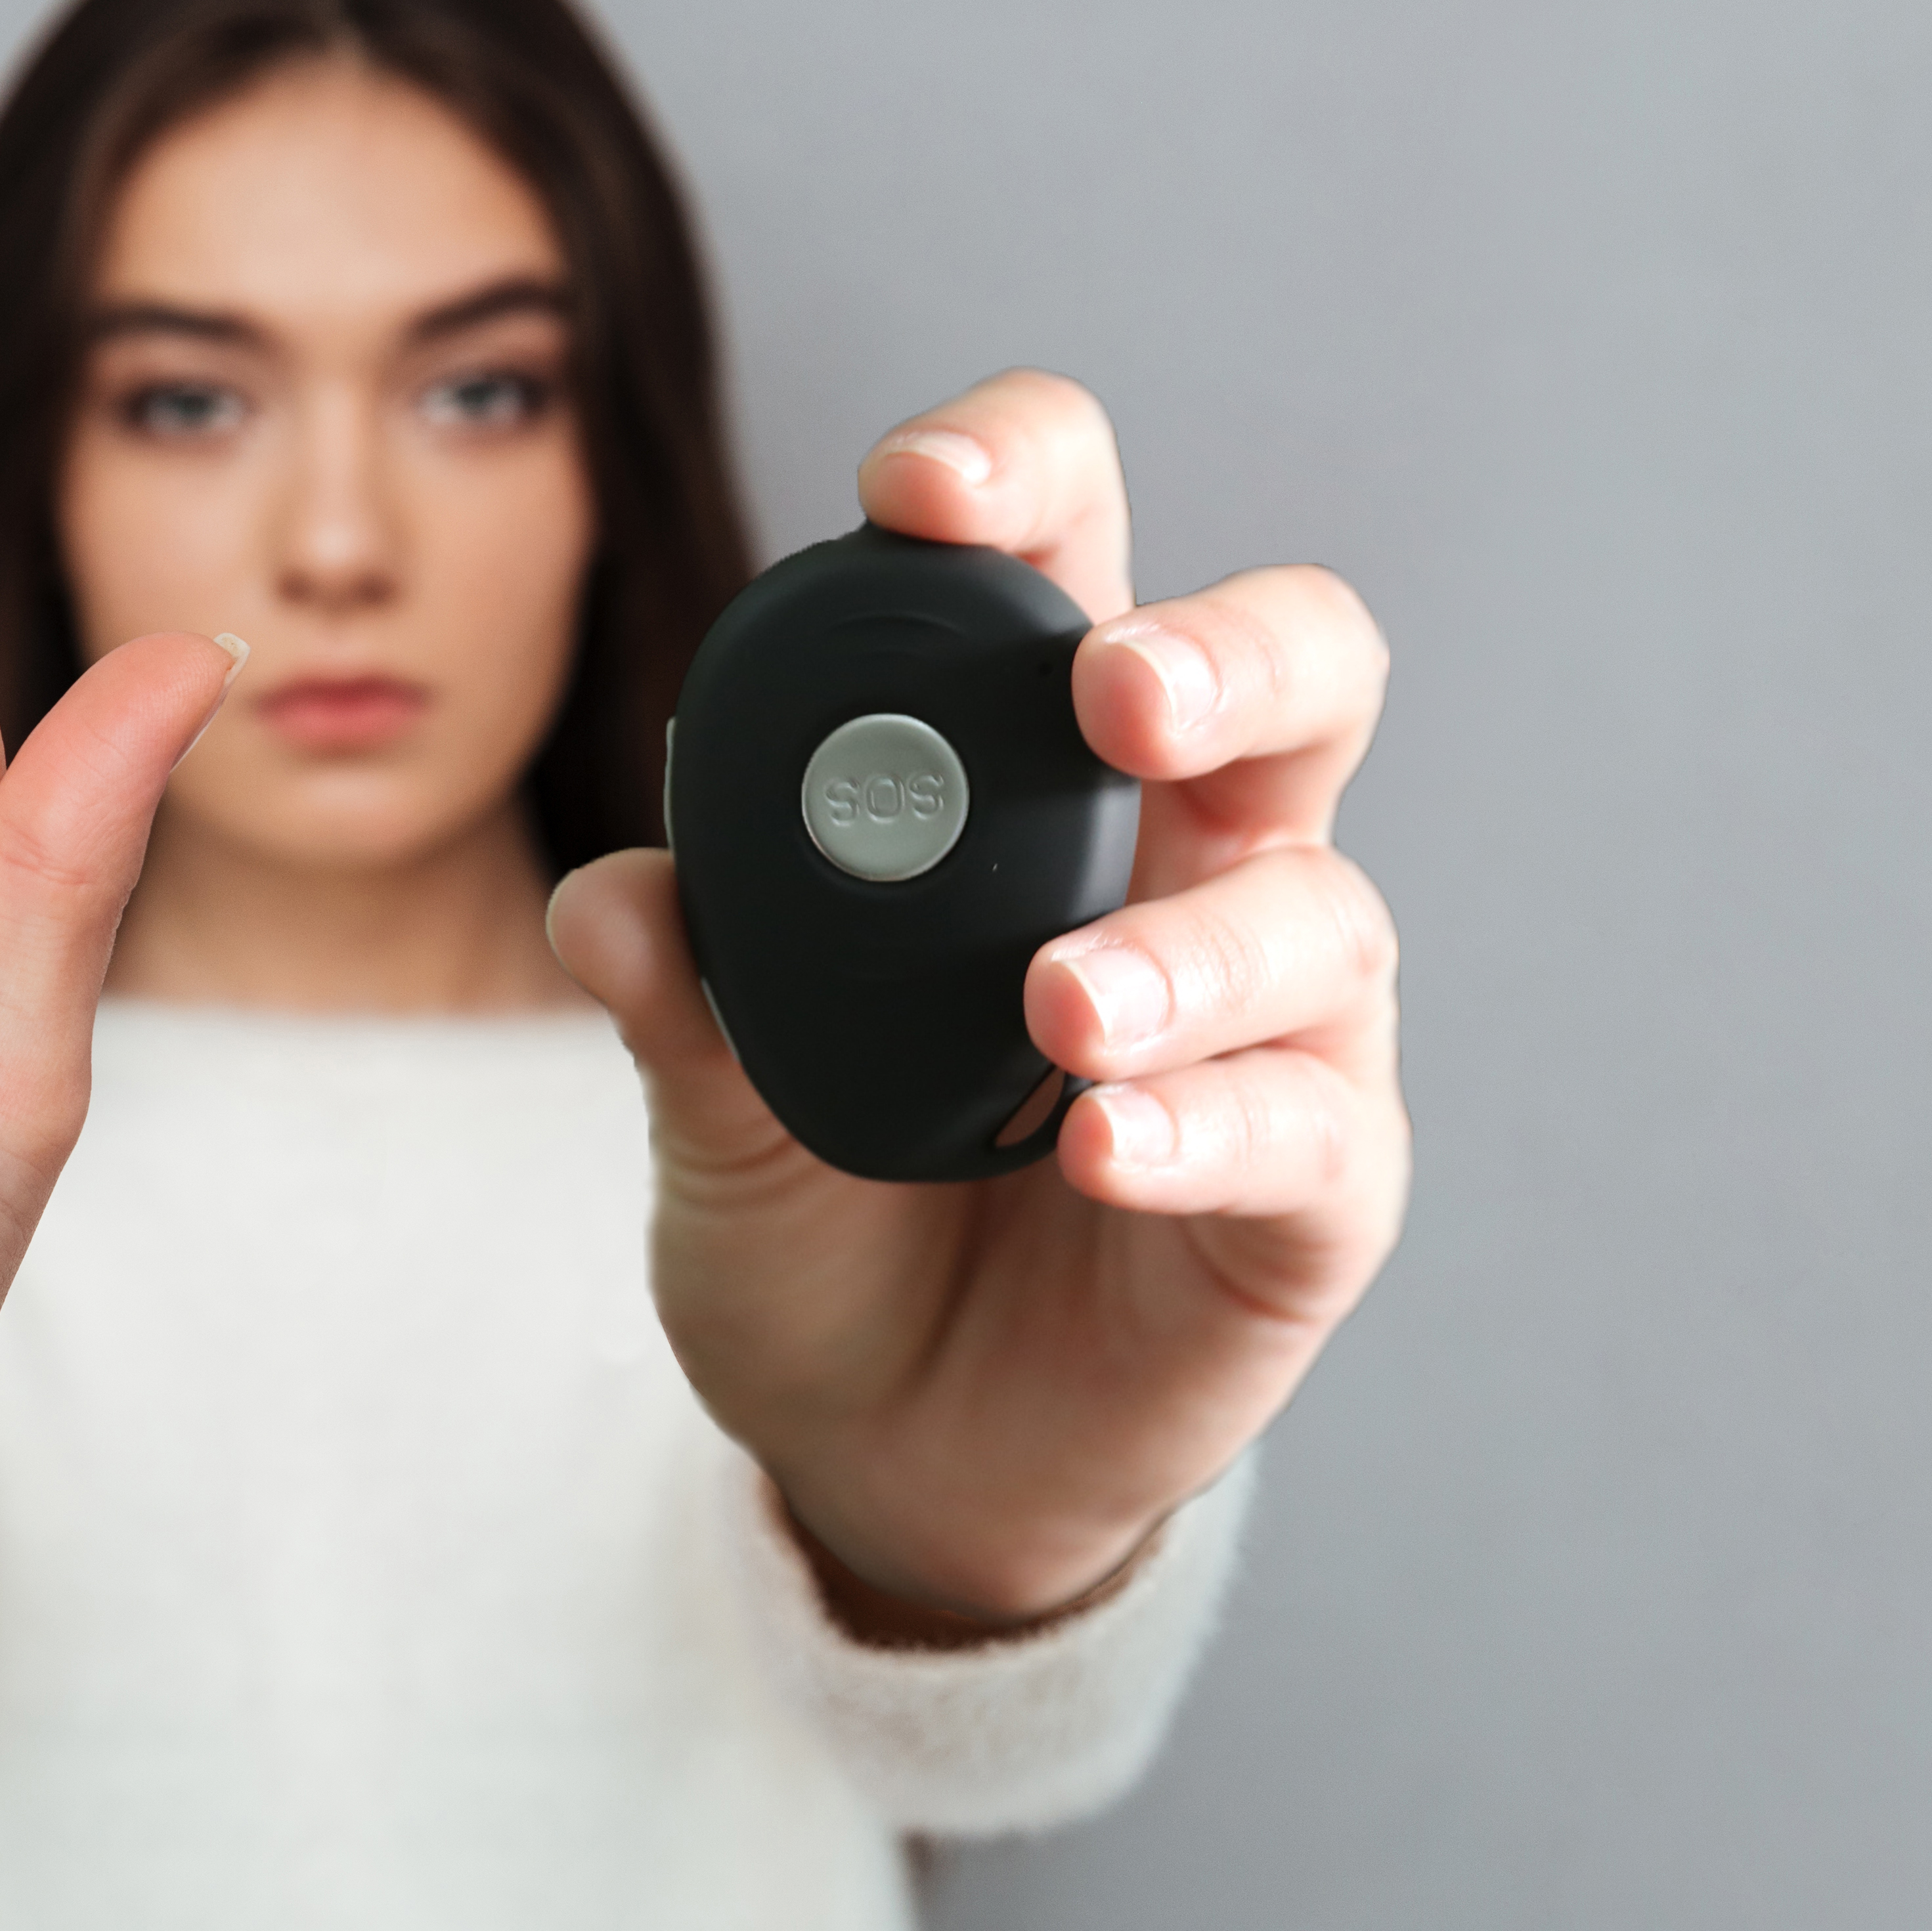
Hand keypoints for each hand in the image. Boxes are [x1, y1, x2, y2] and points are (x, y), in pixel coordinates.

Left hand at [548, 370, 1406, 1629]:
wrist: (884, 1451)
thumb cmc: (820, 1221)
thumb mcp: (712, 1111)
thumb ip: (684, 998)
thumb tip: (612, 901)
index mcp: (1032, 780)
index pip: (1065, 562)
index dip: (1023, 479)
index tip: (922, 492)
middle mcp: (1186, 859)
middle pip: (1297, 672)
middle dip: (1222, 652)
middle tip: (1114, 692)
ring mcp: (1274, 1020)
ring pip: (1314, 911)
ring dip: (1186, 949)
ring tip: (1058, 1008)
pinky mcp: (1319, 1188)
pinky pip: (1307, 1127)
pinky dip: (1203, 1124)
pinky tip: (1100, 1147)